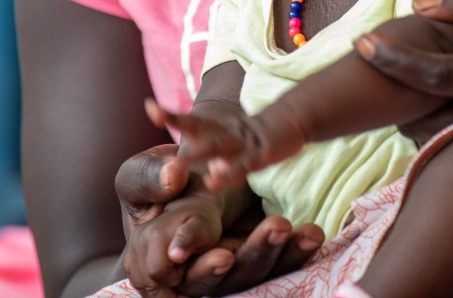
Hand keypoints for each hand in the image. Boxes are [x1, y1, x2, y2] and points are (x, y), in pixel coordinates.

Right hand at [115, 145, 324, 295]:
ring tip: (288, 224)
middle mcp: (195, 273)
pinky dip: (296, 249)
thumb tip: (172, 176)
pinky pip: (279, 262)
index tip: (222, 255)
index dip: (202, 270)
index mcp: (159, 263)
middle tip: (274, 228)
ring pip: (253, 272)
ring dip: (276, 251)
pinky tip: (312, 234)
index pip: (179, 279)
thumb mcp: (140, 176)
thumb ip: (148, 179)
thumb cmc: (155, 182)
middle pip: (222, 281)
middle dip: (250, 256)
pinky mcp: (255, 256)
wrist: (187, 173)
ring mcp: (228, 267)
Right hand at [121, 189, 226, 293]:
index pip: (157, 273)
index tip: (188, 276)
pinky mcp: (131, 252)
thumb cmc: (203, 224)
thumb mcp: (204, 230)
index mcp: (155, 233)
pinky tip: (167, 279)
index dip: (175, 279)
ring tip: (178, 276)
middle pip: (144, 281)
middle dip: (165, 287)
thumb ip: (191, 240)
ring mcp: (133, 244)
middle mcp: (139, 237)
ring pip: (139, 282)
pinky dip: (150, 285)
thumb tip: (175, 255)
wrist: (194, 211)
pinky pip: (136, 279)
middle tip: (185, 276)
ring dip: (157, 288)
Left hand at [145, 99, 307, 190]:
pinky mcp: (259, 155)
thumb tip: (176, 163)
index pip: (188, 120)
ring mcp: (242, 143)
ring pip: (218, 145)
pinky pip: (241, 166)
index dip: (169, 115)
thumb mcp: (223, 139)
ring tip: (180, 159)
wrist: (288, 123)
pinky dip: (226, 173)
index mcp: (215, 128)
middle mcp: (224, 133)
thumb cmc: (249, 139)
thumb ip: (202, 150)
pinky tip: (213, 179)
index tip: (149, 106)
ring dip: (199, 150)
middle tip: (154, 113)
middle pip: (198, 125)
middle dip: (176, 121)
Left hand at [353, 0, 452, 154]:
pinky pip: (445, 145)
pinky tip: (422, 102)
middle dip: (389, 91)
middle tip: (371, 60)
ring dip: (404, 112)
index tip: (363, 43)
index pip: (436, 74)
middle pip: (422, 114)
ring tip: (397, 80)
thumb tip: (419, 5)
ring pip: (429, 136)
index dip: (396, 60)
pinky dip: (425, 125)